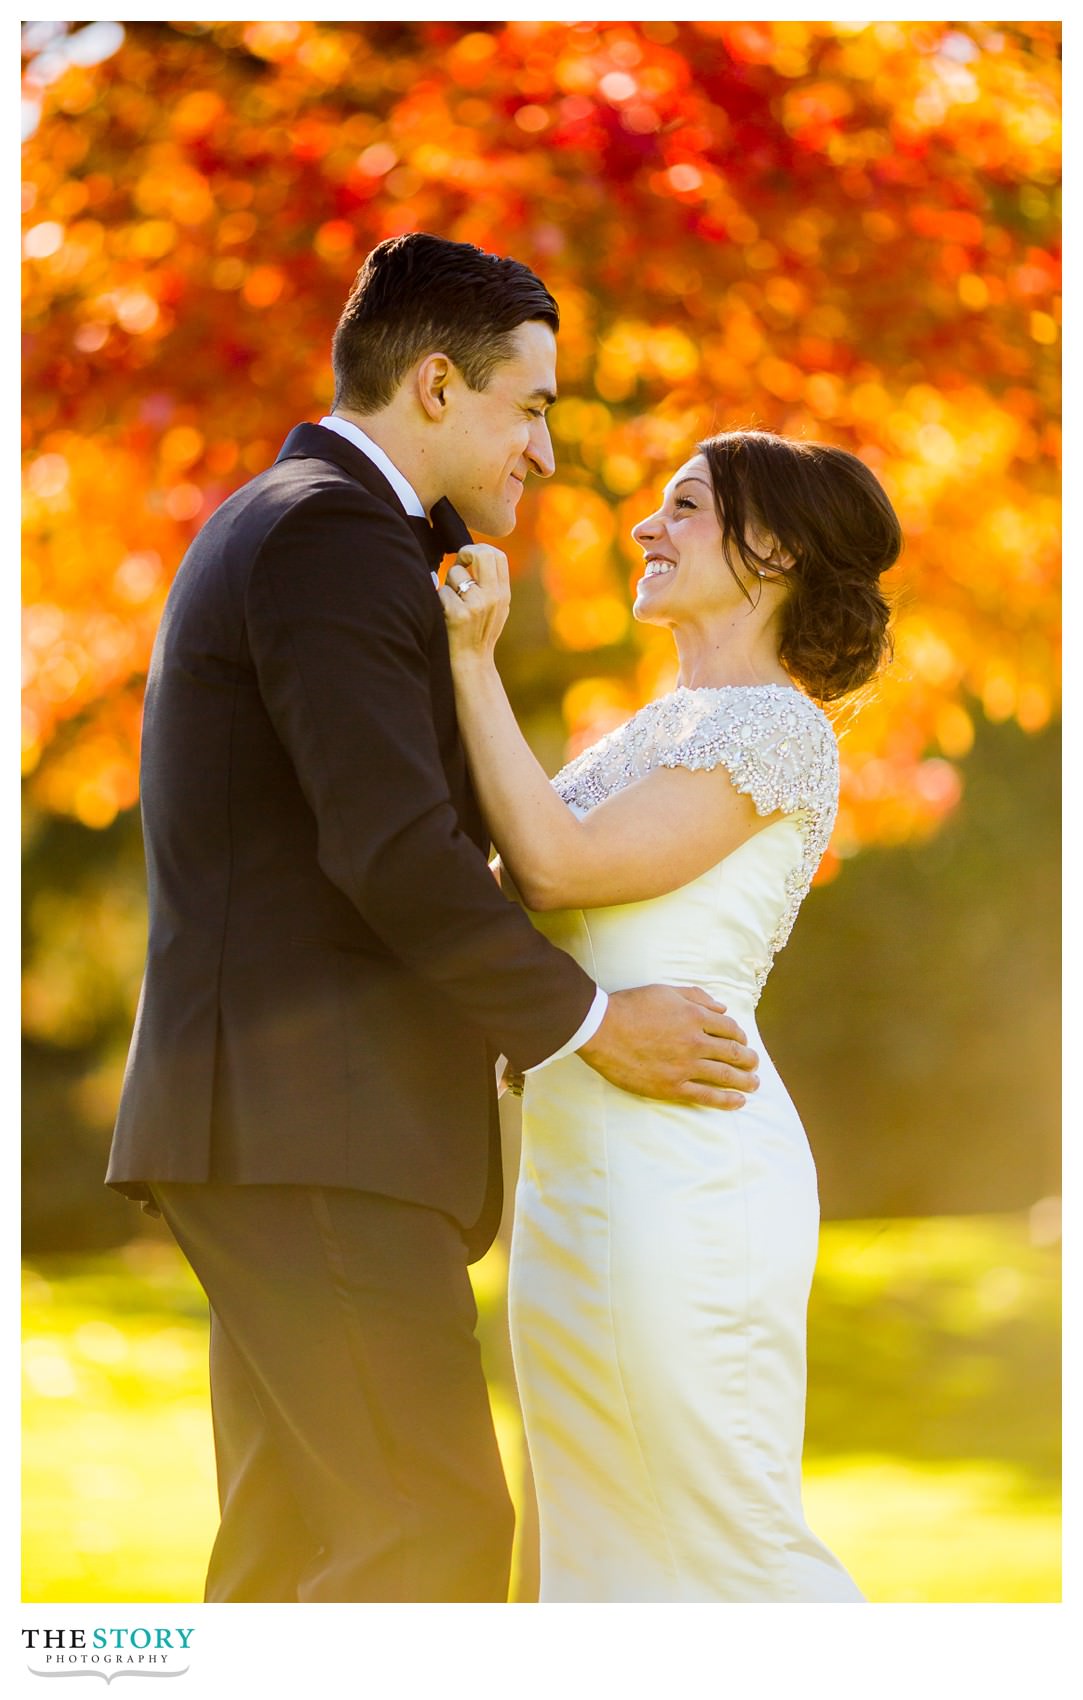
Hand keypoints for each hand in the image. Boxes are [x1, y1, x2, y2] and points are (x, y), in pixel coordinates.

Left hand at [438, 544, 509, 667]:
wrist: (473, 662)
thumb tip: (473, 555)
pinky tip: (446, 614)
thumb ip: (491, 584)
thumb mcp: (497, 607)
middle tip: (458, 564)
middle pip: (482, 554)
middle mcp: (493, 596)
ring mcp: (476, 605)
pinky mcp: (459, 615)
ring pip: (455, 573)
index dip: (479, 550)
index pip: (497, 555)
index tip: (468, 561)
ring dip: (448, 584)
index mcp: (503, 593)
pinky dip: (440, 600)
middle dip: (465, 553)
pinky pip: (442, 591)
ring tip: (452, 601)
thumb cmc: (480, 632)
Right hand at [577, 984, 759, 1109]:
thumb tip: (722, 1008)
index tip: (743, 1042)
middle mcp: (695, 1042)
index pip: (729, 1028)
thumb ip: (696, 997)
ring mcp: (685, 1066)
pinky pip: (706, 1096)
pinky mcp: (672, 1087)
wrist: (602, 1030)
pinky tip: (738, 1102)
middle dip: (748, 1059)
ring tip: (754, 1084)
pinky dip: (726, 1100)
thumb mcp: (665, 991)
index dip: (740, 1036)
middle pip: (732, 1052)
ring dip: (745, 1081)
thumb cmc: (630, 1007)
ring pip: (725, 1076)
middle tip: (755, 1064)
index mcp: (695, 1017)